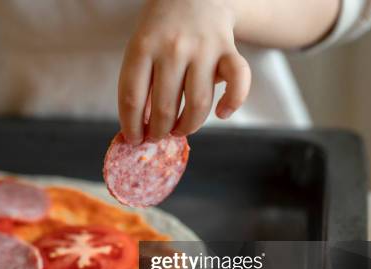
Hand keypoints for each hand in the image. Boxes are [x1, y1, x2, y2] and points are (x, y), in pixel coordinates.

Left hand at [118, 0, 250, 143]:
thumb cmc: (162, 28)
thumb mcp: (141, 46)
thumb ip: (139, 81)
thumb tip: (139, 127)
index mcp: (143, 47)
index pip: (132, 98)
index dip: (132, 126)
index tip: (134, 139)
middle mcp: (173, 48)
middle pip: (164, 107)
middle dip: (159, 131)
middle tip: (157, 136)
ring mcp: (203, 49)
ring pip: (197, 104)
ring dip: (187, 126)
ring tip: (179, 130)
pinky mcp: (228, 49)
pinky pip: (238, 82)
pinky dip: (233, 103)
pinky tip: (222, 113)